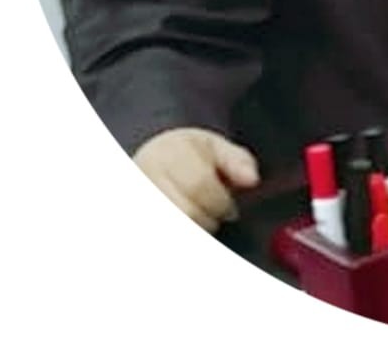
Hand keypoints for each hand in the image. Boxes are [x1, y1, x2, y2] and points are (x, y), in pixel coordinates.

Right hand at [133, 128, 259, 232]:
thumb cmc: (187, 156)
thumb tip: (251, 180)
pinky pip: (164, 238)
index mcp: (171, 151)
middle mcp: (147, 174)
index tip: (230, 210)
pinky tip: (188, 225)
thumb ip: (237, 161)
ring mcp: (138, 198)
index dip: (221, 203)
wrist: (150, 160)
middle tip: (214, 218)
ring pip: (176, 229)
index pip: (200, 185)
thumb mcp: (216, 148)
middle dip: (208, 221)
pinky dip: (184, 232)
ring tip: (199, 220)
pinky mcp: (135, 220)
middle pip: (186, 213)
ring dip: (194, 230)